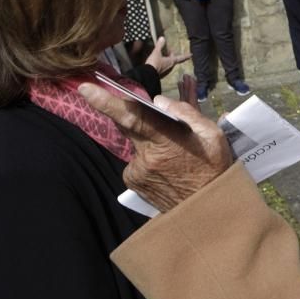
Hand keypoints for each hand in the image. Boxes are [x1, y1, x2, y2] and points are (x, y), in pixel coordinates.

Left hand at [78, 83, 233, 211]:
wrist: (207, 210)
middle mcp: (146, 157)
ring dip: (149, 141)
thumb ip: (188, 113)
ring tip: (174, 156)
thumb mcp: (213, 136)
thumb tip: (160, 100)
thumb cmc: (214, 169)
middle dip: (132, 115)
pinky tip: (166, 168)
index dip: (107, 102)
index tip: (85, 89)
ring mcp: (137, 172)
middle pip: (130, 126)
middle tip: (154, 119)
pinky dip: (147, 157)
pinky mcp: (133, 183)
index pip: (133, 118)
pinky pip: (136, 160)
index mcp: (168, 142)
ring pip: (136, 143)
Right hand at [144, 37, 190, 76]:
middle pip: (173, 60)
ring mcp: (165, 71)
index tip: (191, 54)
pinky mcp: (160, 73)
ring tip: (163, 54)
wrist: (148, 74)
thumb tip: (162, 38)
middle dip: (172, 55)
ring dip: (167, 59)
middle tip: (169, 50)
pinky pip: (163, 66)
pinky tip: (158, 61)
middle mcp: (170, 66)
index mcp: (171, 61)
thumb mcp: (156, 52)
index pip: (180, 58)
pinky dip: (162, 62)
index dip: (186, 56)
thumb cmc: (154, 63)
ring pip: (168, 63)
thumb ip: (159, 45)